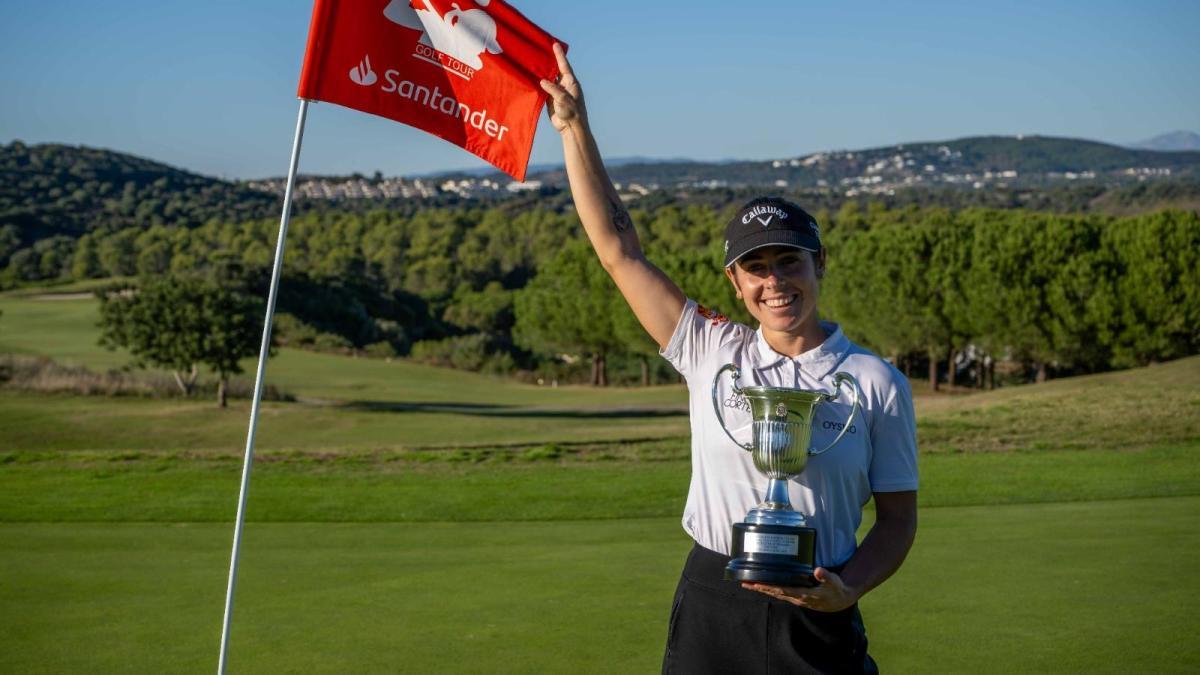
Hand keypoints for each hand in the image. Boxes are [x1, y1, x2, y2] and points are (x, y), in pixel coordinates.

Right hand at [539, 43, 584, 133]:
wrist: (571, 128)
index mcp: (570, 82)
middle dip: (549, 61)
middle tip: (541, 50)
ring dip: (541, 73)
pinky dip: (538, 84)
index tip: (555, 44)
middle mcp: (564, 85)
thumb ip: (553, 89)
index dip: (559, 55)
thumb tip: (542, 81)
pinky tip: (531, 78)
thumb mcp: (563, 99)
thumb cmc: (572, 113)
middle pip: (555, 70)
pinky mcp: (550, 100)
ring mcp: (557, 92)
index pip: (564, 66)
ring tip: (533, 62)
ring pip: (548, 80)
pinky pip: (543, 90)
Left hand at [742, 567, 859, 611]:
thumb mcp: (834, 582)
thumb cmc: (836, 589)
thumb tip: (818, 570)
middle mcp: (797, 598)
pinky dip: (771, 589)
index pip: (782, 590)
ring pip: (776, 594)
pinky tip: (765, 585)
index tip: (756, 583)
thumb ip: (826, 576)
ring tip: (749, 584)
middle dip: (760, 588)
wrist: (841, 601)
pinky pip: (781, 593)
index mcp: (803, 594)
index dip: (768, 586)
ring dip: (763, 589)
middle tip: (744, 583)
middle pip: (774, 592)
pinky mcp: (798, 597)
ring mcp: (797, 599)